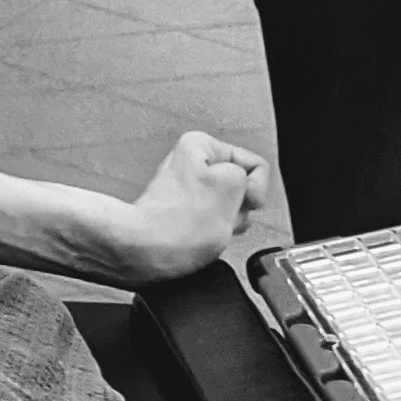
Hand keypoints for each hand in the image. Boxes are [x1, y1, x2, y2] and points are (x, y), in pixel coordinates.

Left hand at [122, 129, 272, 278]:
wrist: (144, 254)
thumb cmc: (177, 226)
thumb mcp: (232, 185)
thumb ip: (251, 174)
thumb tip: (245, 186)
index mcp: (200, 145)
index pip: (256, 166)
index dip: (254, 190)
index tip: (236, 203)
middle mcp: (190, 164)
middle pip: (242, 187)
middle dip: (238, 208)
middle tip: (218, 218)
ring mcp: (186, 191)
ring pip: (230, 208)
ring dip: (226, 223)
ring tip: (206, 229)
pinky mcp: (182, 214)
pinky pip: (214, 222)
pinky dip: (213, 233)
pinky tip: (198, 238)